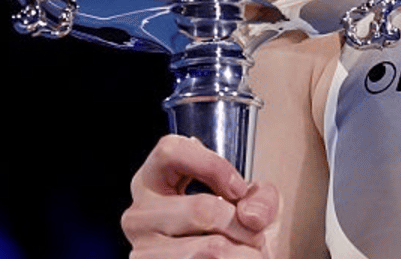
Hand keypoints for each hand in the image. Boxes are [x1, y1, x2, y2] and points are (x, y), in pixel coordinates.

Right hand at [122, 134, 280, 257]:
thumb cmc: (233, 232)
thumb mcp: (250, 203)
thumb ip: (261, 198)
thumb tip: (250, 216)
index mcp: (153, 181)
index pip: (169, 151)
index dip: (211, 165)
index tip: (238, 188)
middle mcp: (139, 215)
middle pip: (201, 209)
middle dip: (241, 224)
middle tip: (254, 234)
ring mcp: (143, 250)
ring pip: (209, 247)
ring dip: (241, 251)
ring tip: (244, 251)